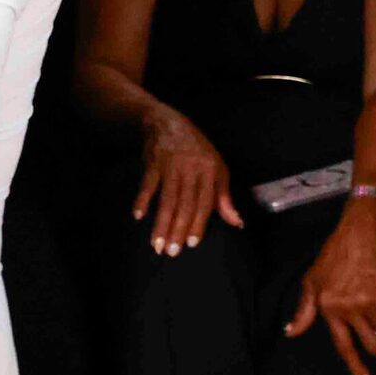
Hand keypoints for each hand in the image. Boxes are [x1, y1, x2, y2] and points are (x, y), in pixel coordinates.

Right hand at [134, 105, 241, 253]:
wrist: (168, 121)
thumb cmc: (197, 149)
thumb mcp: (216, 168)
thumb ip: (224, 197)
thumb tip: (237, 223)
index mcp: (209, 172)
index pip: (204, 203)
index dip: (198, 224)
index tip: (191, 244)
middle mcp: (191, 169)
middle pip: (184, 205)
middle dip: (177, 230)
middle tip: (171, 252)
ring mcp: (171, 165)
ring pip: (167, 199)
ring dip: (161, 223)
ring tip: (156, 244)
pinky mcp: (153, 162)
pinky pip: (147, 184)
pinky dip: (142, 200)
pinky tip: (138, 216)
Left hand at [287, 202, 375, 374]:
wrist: (358, 234)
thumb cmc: (332, 256)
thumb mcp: (311, 281)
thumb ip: (303, 310)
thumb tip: (290, 332)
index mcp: (330, 309)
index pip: (344, 346)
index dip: (355, 365)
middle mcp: (350, 309)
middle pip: (371, 345)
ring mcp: (369, 303)